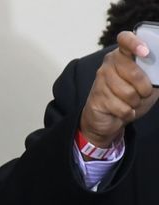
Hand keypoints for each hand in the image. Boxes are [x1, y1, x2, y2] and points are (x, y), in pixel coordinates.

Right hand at [81, 32, 158, 148]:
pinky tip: (123, 111)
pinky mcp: (97, 98)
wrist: (107, 118)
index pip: (125, 39)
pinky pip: (121, 107)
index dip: (135, 43)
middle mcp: (109, 64)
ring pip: (128, 93)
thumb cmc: (130, 97)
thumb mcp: (149, 83)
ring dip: (136, 102)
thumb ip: (156, 72)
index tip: (146, 53)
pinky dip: (127, 113)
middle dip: (145, 88)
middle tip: (144, 93)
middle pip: (134, 72)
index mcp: (123, 54)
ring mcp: (101, 81)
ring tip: (131, 102)